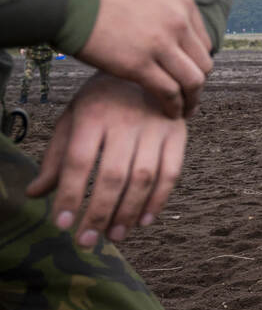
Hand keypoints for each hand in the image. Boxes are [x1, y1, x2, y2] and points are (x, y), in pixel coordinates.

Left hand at [26, 72, 187, 247]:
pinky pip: (171, 173)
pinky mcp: (178, 134)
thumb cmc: (102, 99)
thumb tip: (35, 192)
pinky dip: (158, 201)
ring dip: (128, 212)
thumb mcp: (73, 118)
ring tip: (113, 235)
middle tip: (86, 241)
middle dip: (98, 212)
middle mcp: (126, 120)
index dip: (69, 194)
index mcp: (94, 114)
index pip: (78, 161)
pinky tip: (144, 221)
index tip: (61, 224)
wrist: (149, 68)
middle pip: (112, 175)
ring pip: (143, 178)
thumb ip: (56, 155)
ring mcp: (156, 127)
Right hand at [75, 0, 212, 118]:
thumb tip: (169, 37)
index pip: (203, 43)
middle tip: (190, 99)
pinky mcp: (139, 64)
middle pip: (203, 64)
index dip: (197, 64)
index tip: (188, 77)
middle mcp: (178, 21)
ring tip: (184, 111)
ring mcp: (161, 43)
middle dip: (198, 85)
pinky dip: (173, 107)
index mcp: (182, 2)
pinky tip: (169, 113)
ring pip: (193, 81)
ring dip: (191, 101)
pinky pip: (169, 92)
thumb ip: (163, 15)